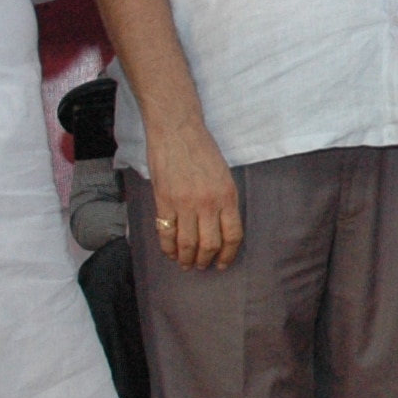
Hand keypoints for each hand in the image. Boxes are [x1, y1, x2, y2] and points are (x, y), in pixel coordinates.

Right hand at [146, 115, 242, 271]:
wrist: (177, 130)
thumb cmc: (202, 150)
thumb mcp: (223, 175)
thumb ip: (223, 201)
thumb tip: (219, 228)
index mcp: (227, 196)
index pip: (233, 236)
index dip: (228, 255)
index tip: (223, 264)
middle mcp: (208, 203)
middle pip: (209, 245)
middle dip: (205, 261)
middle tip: (201, 266)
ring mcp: (185, 203)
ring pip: (187, 243)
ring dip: (186, 258)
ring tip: (185, 264)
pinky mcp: (164, 201)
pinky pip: (165, 232)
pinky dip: (167, 247)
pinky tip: (169, 252)